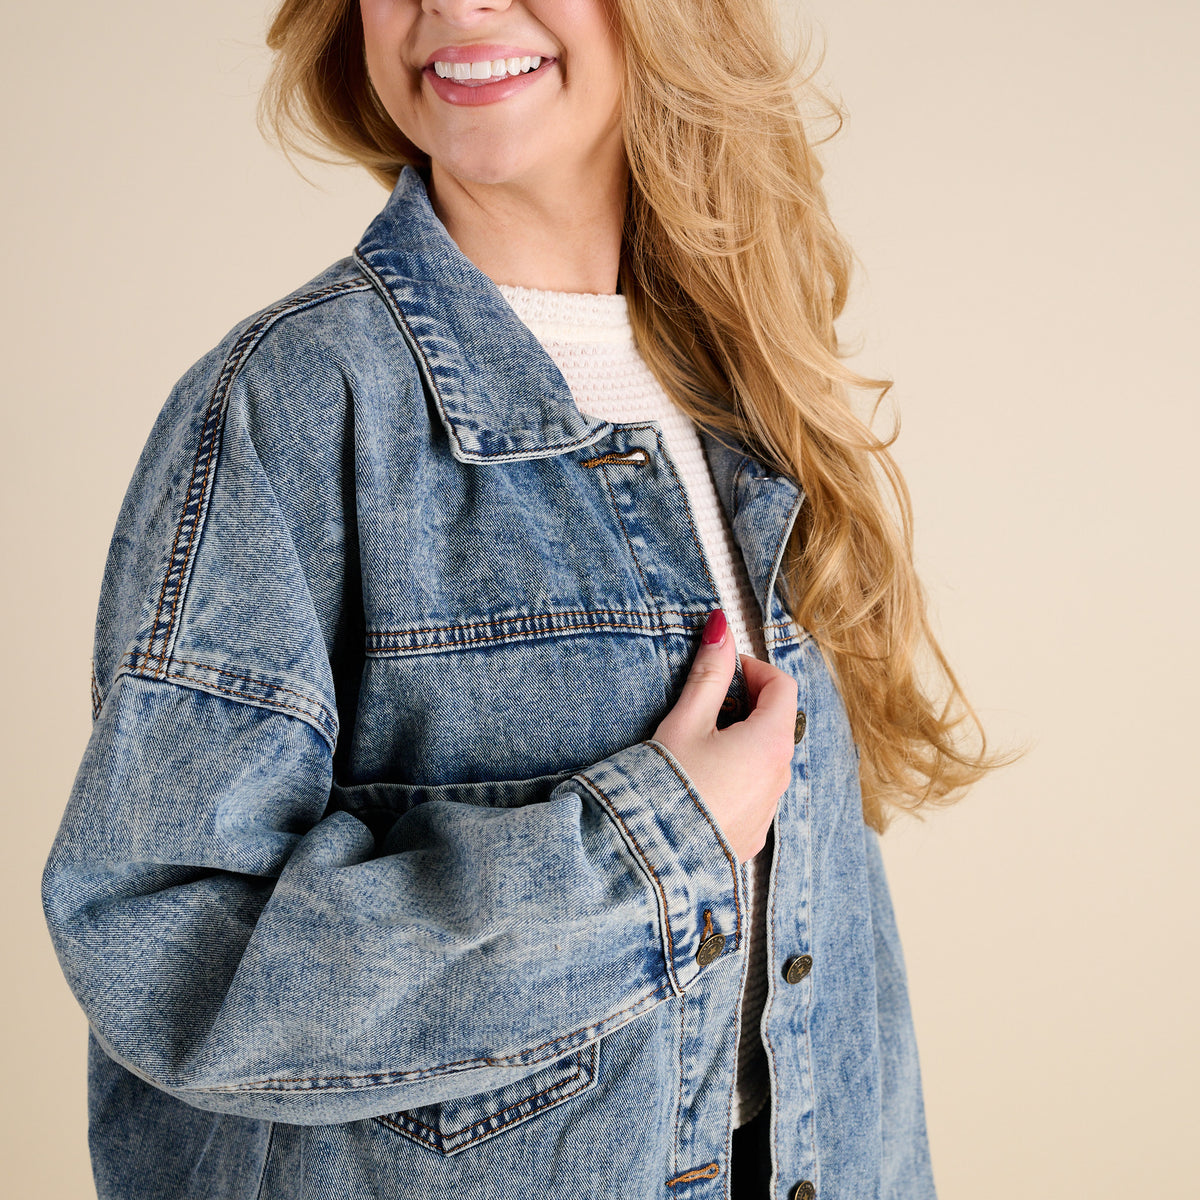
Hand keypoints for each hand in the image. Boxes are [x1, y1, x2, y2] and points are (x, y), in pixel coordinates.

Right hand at [651, 609, 798, 864]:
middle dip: (746, 706)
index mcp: (770, 745)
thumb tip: (721, 629)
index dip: (755, 670)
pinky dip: (738, 776)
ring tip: (698, 746)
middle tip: (707, 706)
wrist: (649, 855)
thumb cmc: (666, 784)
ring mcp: (769, 810)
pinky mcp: (752, 834)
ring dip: (743, 742)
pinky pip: (756, 792)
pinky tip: (700, 782)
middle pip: (777, 724)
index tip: (725, 670)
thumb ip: (709, 674)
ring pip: (767, 759)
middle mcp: (780, 779)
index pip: (782, 687)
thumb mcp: (685, 722)